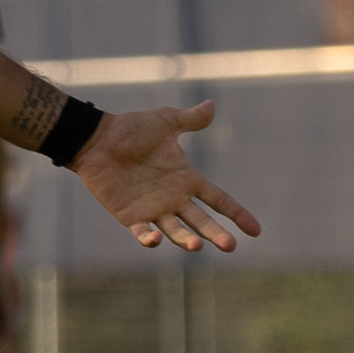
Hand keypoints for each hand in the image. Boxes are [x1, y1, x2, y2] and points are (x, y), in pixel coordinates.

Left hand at [72, 102, 259, 251]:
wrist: (97, 140)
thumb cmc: (130, 130)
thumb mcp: (165, 122)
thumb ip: (189, 120)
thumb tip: (211, 106)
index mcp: (186, 178)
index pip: (218, 199)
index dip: (237, 214)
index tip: (256, 231)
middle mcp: (174, 198)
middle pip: (201, 220)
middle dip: (216, 234)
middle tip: (230, 246)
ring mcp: (153, 210)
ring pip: (176, 231)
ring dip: (186, 240)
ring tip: (197, 246)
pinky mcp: (131, 217)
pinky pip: (142, 233)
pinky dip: (149, 239)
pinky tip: (155, 240)